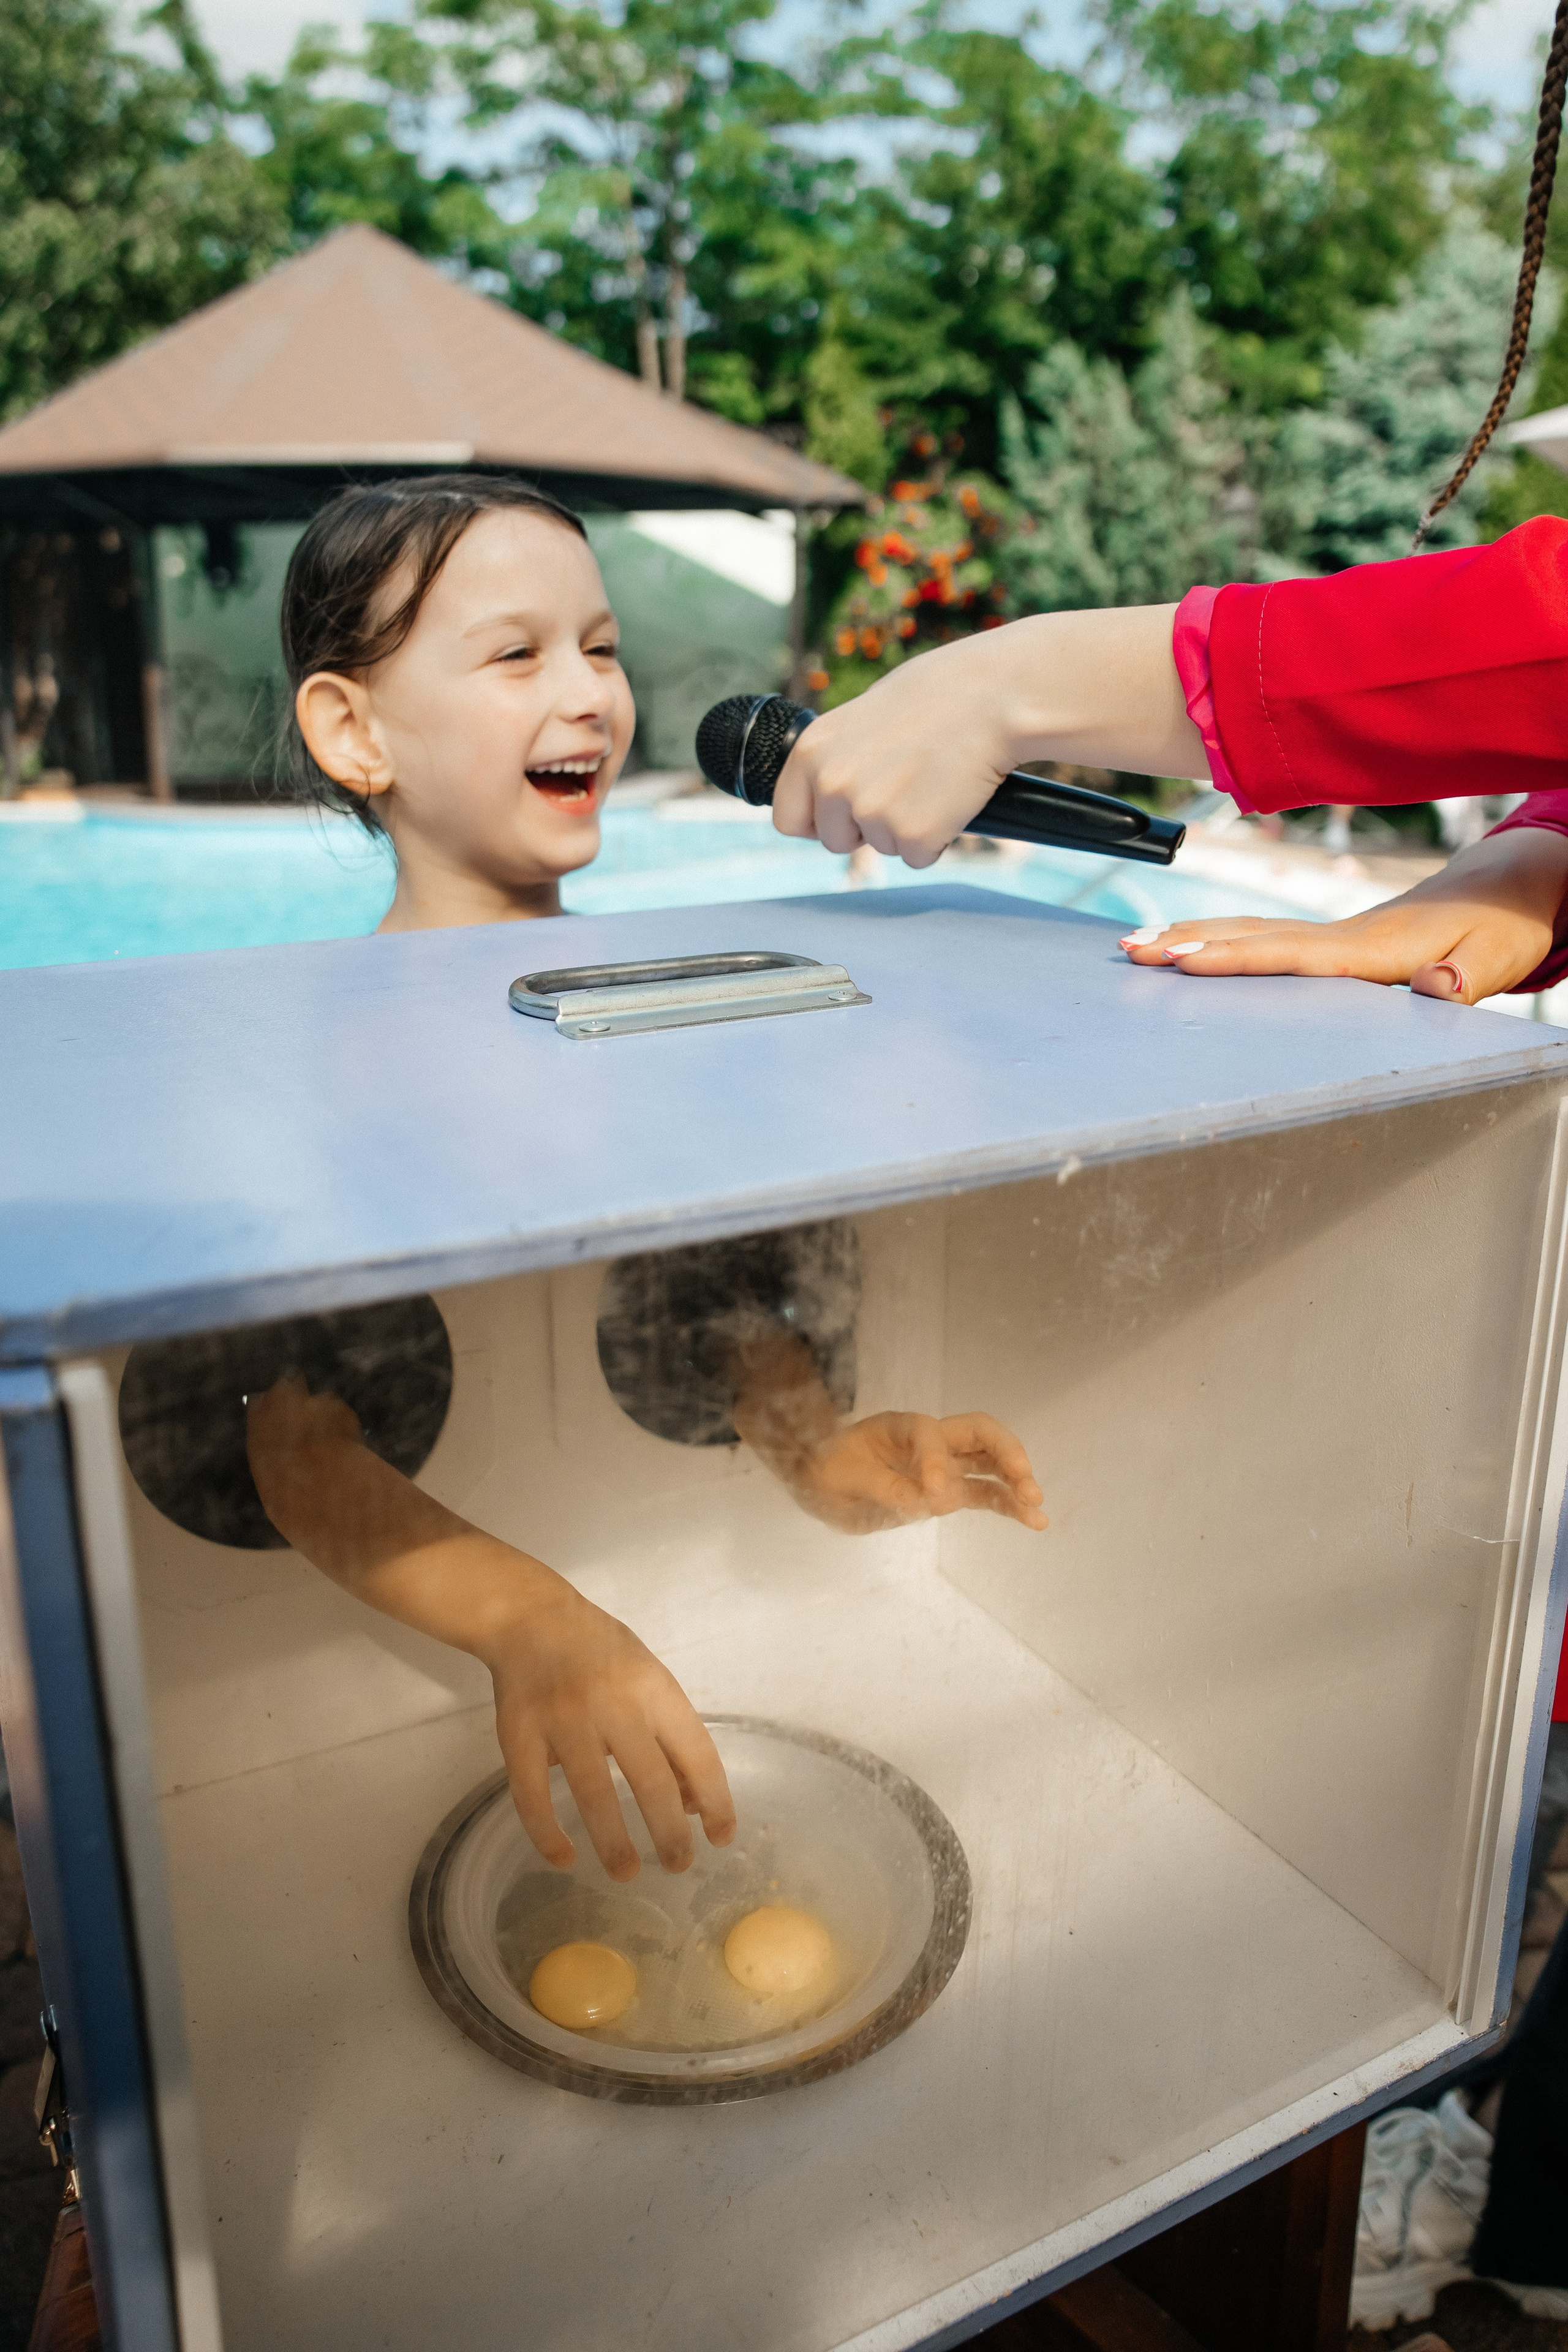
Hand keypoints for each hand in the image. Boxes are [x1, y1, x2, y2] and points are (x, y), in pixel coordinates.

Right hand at [245, 1377, 734, 1879]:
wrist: (531, 1617)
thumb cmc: (603, 1654)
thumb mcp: (650, 1681)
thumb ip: (672, 1738)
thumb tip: (693, 1806)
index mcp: (654, 1689)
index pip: (696, 1753)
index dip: (715, 1799)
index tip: (722, 1836)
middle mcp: (613, 1705)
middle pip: (649, 1780)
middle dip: (669, 1833)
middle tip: (679, 1866)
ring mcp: (563, 1720)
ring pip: (593, 1793)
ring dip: (614, 1841)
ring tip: (628, 1873)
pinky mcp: (519, 1735)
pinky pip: (532, 1794)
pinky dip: (547, 1832)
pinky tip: (564, 1857)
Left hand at [770, 605, 1201, 865]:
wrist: (994, 696)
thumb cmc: (937, 695)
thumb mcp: (864, 717)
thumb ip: (837, 756)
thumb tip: (826, 787)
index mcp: (811, 752)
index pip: (787, 818)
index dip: (819, 821)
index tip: (845, 813)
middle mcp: (832, 785)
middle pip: (836, 841)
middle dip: (867, 827)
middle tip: (906, 787)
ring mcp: (871, 814)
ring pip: (881, 848)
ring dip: (906, 827)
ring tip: (933, 779)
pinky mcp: (911, 836)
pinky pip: (918, 856)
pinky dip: (937, 837)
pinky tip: (952, 796)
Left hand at [788, 1410, 1049, 1535]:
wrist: (822, 1481)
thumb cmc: (828, 1470)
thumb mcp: (842, 1478)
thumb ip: (882, 1485)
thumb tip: (927, 1499)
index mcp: (900, 1428)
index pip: (929, 1434)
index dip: (935, 1461)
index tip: (932, 1493)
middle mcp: (930, 1441)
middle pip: (979, 1433)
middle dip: (1006, 1452)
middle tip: (1023, 1479)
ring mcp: (943, 1466)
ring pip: (990, 1465)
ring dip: (1015, 1483)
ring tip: (1036, 1507)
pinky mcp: (947, 1492)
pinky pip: (984, 1495)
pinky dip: (1008, 1506)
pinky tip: (1033, 1521)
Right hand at [1118, 825, 1567, 1003]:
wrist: (1508, 884)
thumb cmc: (1505, 924)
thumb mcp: (1499, 955)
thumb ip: (1466, 978)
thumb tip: (1434, 990)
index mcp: (1378, 945)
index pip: (1293, 954)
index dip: (1237, 959)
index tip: (1185, 960)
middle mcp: (1347, 934)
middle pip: (1254, 938)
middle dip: (1190, 943)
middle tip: (1133, 950)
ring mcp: (1335, 934)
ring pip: (1251, 933)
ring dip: (1193, 936)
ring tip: (1137, 945)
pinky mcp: (1333, 941)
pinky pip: (1265, 939)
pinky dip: (1219, 939)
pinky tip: (1186, 944)